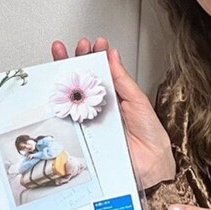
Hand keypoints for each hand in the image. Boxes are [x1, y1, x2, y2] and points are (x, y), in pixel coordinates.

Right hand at [50, 36, 175, 187]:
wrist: (150, 165)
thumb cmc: (150, 136)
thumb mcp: (138, 101)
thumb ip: (123, 80)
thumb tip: (112, 57)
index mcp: (116, 96)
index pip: (102, 72)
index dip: (95, 56)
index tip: (93, 44)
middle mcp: (101, 106)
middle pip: (83, 80)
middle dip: (77, 60)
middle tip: (76, 47)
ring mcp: (90, 120)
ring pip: (73, 97)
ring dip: (66, 78)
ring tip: (63, 57)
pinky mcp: (83, 135)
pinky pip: (68, 118)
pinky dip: (60, 104)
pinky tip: (60, 89)